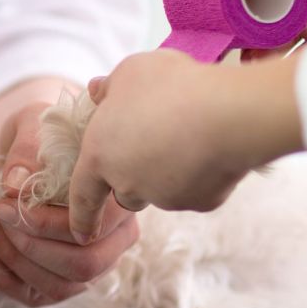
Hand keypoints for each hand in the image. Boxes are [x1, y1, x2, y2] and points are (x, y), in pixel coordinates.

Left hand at [0, 100, 138, 306]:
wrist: (32, 151)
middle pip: (84, 265)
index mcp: (120, 200)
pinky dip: (8, 281)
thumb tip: (16, 183)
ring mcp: (94, 265)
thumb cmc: (41, 136)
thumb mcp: (34, 125)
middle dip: (31, 245)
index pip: (96, 225)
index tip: (4, 202)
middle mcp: (116, 238)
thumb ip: (29, 148)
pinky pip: (39, 297)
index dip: (47, 221)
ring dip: (16, 262)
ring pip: (62, 286)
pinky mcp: (65, 281)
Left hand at [67, 51, 303, 237]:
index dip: (80, 216)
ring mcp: (165, 198)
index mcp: (100, 155)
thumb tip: (98, 91)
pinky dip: (201, 174)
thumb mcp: (130, 72)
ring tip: (188, 136)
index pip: (82, 195)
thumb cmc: (170, 86)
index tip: (79, 235)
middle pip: (124, 192)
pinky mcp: (201, 202)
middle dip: (134, 178)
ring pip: (161, 192)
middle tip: (153, 145)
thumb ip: (110, 87)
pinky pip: (197, 191)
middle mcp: (128, 184)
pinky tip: (213, 147)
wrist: (227, 113)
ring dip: (167, 174)